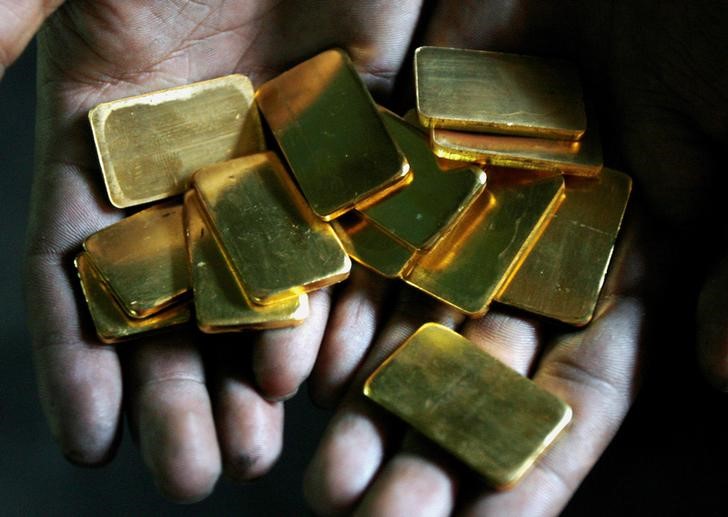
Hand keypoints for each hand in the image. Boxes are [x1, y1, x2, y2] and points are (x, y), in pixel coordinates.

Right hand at [23, 0, 424, 501]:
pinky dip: (337, 307)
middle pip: (178, 304)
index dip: (75, 359)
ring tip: (264, 446)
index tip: (86, 443)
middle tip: (198, 477)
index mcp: (111, 139)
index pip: (80, 271)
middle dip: (180, 395)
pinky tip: (329, 370)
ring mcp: (279, 168)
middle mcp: (192, 170)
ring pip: (265, 291)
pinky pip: (345, 245)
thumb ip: (1, 25)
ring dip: (260, 372)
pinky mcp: (357, 152)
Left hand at [304, 0, 726, 513]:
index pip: (579, 388)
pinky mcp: (410, 141)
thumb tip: (720, 368)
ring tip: (325, 478)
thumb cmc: (715, 26)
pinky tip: (301, 369)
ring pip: (410, 316)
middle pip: (478, 368)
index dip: (537, 465)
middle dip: (431, 449)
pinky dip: (337, 298)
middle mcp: (539, 243)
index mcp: (628, 257)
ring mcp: (469, 196)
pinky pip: (365, 230)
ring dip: (371, 397)